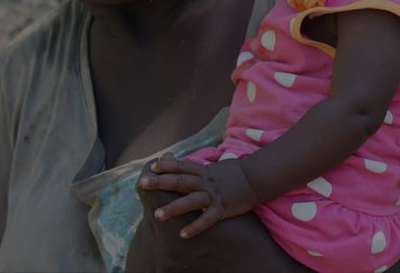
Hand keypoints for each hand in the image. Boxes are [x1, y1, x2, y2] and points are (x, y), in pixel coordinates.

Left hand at [137, 153, 260, 237]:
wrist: (256, 178)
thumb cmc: (235, 173)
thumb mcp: (215, 167)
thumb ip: (199, 168)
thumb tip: (188, 166)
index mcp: (204, 171)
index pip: (182, 166)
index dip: (167, 166)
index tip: (152, 167)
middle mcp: (206, 181)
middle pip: (180, 181)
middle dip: (161, 182)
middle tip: (143, 184)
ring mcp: (213, 194)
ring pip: (190, 200)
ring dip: (174, 208)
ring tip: (158, 215)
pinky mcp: (222, 208)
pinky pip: (207, 219)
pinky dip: (196, 226)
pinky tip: (183, 234)